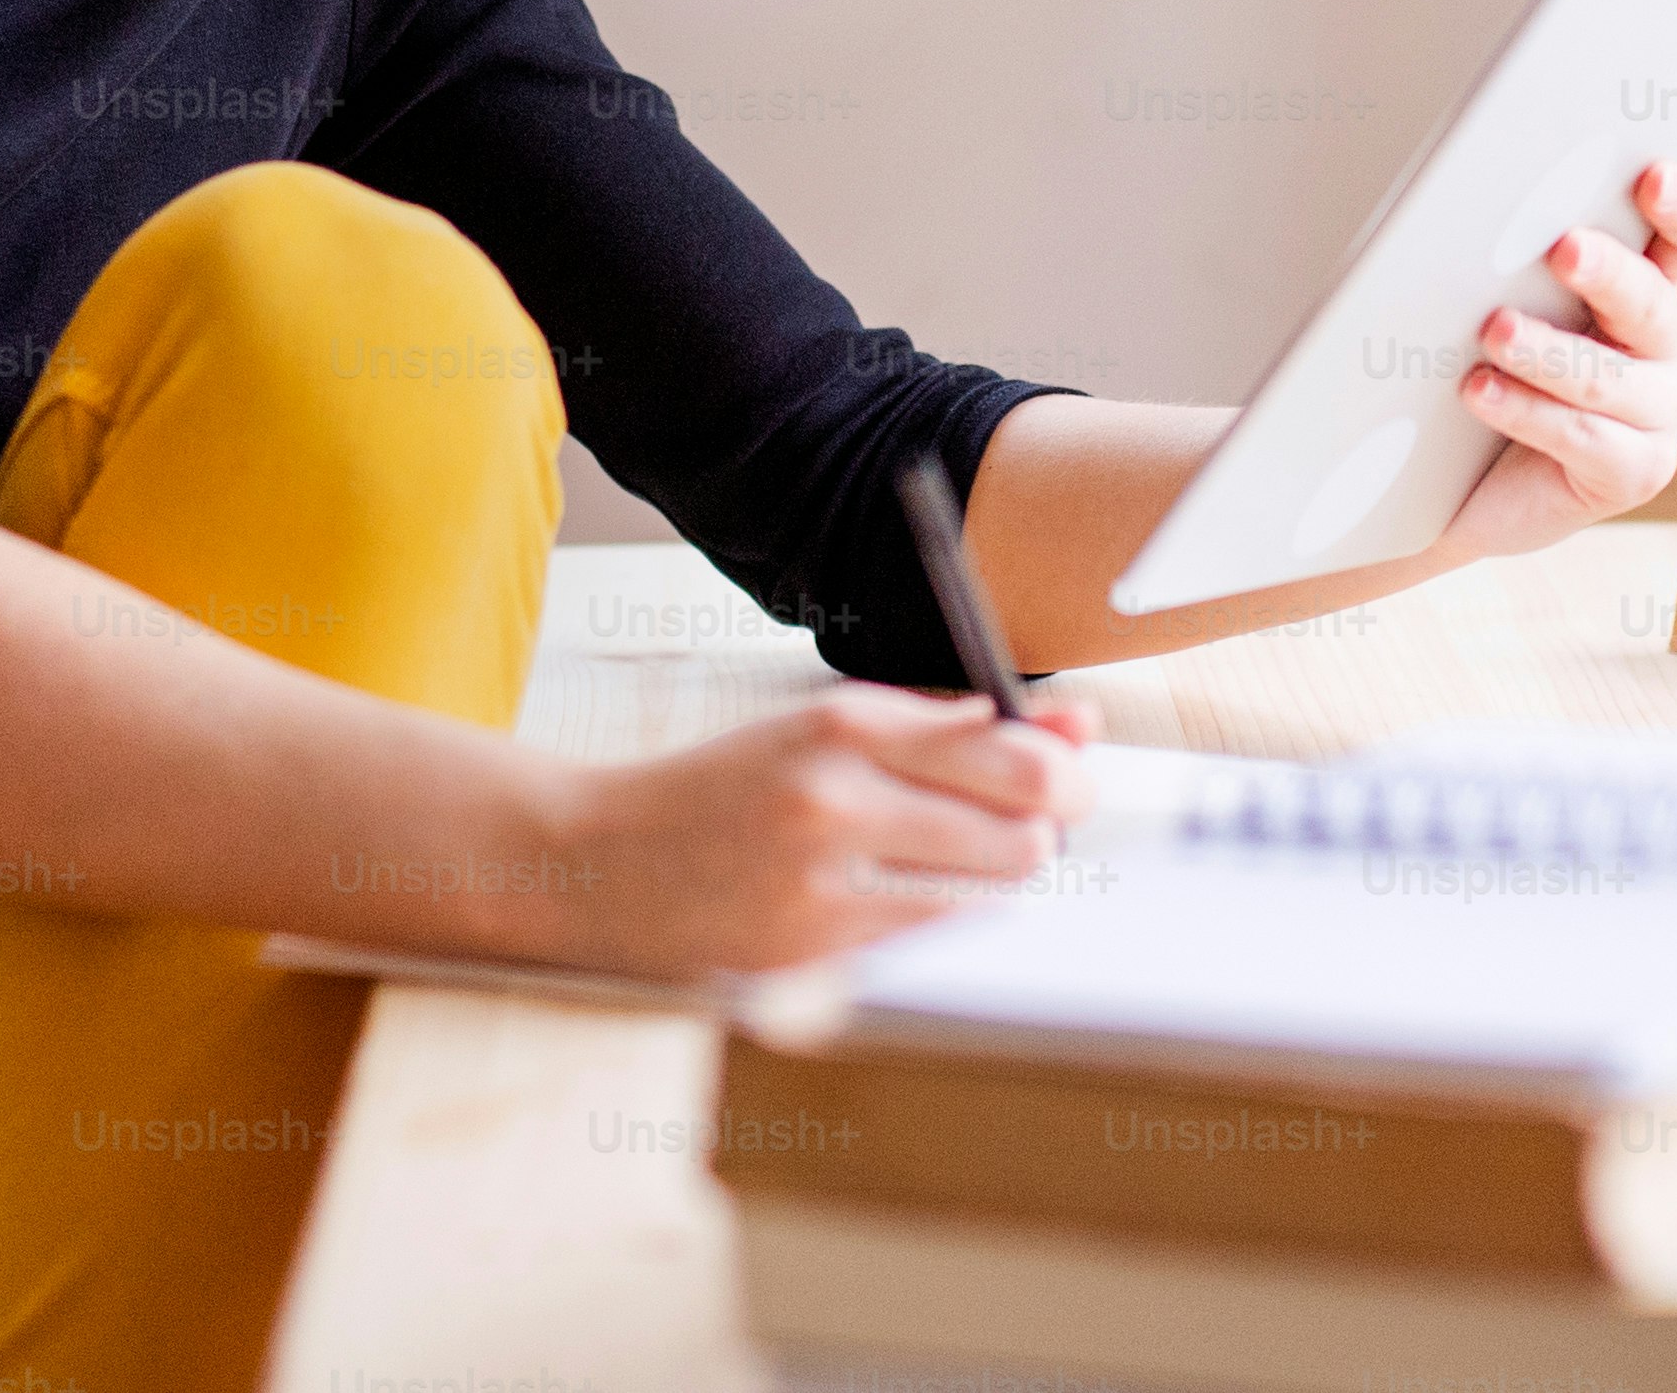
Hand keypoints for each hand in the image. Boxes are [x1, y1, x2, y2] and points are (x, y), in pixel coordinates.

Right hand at [532, 683, 1099, 974]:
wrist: (601, 863)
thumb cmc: (729, 787)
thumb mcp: (827, 727)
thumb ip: (950, 725)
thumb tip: (1075, 727)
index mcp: (842, 723)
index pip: (1011, 752)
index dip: (1064, 771)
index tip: (1069, 774)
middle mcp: (835, 797)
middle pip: (1021, 828)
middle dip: (1046, 827)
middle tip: (1031, 822)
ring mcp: (823, 883)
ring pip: (989, 890)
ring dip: (997, 874)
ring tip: (955, 853)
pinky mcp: (814, 953)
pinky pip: (932, 935)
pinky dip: (942, 914)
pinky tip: (901, 893)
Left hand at [1434, 159, 1676, 562]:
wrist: (1458, 481)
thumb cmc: (1485, 368)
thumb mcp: (1506, 302)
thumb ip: (1519, 262)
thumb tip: (1479, 214)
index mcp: (1648, 284)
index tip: (1651, 176)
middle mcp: (1667, 346)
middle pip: (1655, 303)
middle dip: (1609, 273)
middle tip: (1564, 248)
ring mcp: (1660, 413)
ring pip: (1609, 377)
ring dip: (1547, 351)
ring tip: (1493, 331)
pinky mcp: (1635, 472)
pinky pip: (1585, 437)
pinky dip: (1527, 411)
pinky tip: (1481, 391)